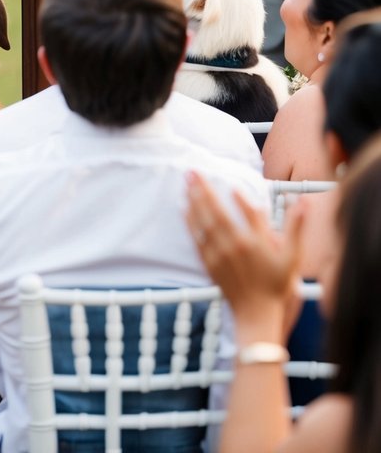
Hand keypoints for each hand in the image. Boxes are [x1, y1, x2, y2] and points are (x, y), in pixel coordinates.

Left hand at [186, 172, 303, 340]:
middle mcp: (236, 247)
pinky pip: (197, 239)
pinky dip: (190, 223)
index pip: (248, 214)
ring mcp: (220, 255)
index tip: (233, 185)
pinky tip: (184, 208)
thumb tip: (302, 201)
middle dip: (204, 190)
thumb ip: (296, 227)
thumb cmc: (276, 286)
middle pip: (218, 213)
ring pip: (204, 223)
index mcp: (256, 244)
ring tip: (187, 183)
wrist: (256, 315)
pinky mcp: (210, 264)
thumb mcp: (292, 258)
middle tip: (193, 172)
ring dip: (194, 201)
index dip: (241, 199)